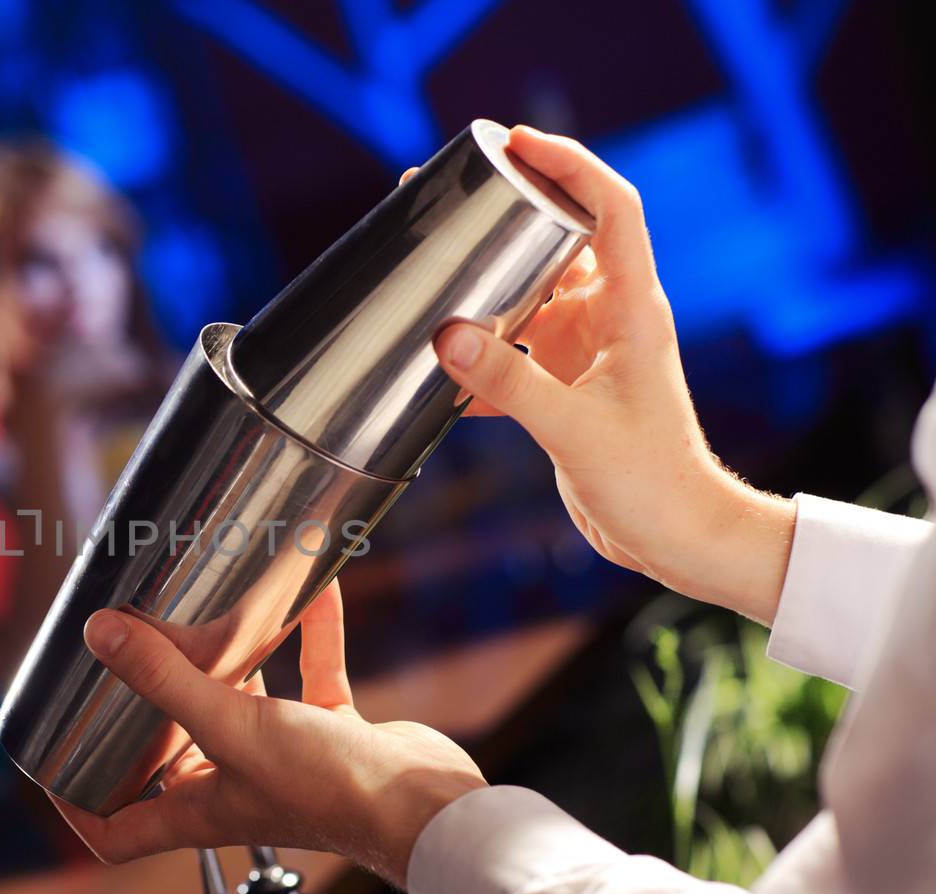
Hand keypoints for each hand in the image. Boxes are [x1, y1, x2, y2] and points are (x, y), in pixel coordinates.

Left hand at [53, 581, 485, 887]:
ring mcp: (284, 759)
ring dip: (228, 654)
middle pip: (170, 749)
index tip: (50, 757)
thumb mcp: (233, 727)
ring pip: (238, 701)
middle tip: (125, 647)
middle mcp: (233, 786)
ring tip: (208, 602)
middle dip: (149, 699)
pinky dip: (307, 633)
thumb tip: (101, 635)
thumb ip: (167, 680)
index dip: (76, 803)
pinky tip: (311, 586)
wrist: (428, 808)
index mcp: (196, 808)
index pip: (114, 831)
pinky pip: (308, 674)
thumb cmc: (330, 791)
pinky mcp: (332, 733)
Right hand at [427, 126, 795, 623]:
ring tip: (434, 276)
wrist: (672, 535)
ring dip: (487, 290)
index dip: (569, 165)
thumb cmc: (651, 481)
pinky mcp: (567, 385)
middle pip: (560, 242)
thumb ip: (510, 383)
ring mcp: (588, 351)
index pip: (610, 210)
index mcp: (632, 310)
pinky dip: (481, 357)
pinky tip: (444, 375)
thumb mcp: (574, 430)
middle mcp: (611, 318)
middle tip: (453, 195)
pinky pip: (516, 351)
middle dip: (509, 216)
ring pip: (530, 296)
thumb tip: (449, 337)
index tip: (516, 143)